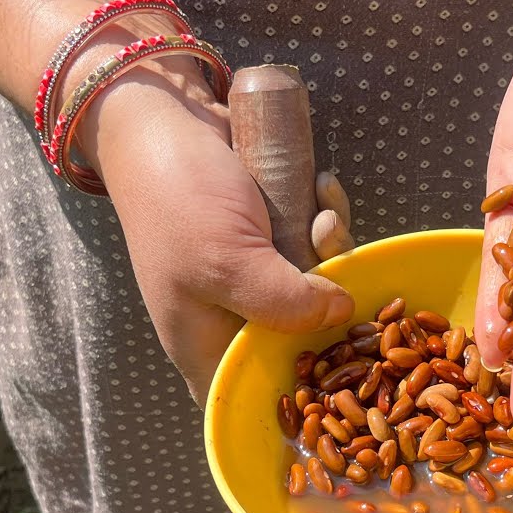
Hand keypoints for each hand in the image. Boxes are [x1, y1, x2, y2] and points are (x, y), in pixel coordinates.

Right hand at [81, 62, 354, 403]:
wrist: (163, 117)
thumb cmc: (180, 197)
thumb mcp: (230, 261)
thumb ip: (287, 304)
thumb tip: (342, 314)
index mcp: (207, 346)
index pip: (258, 395)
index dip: (304, 392)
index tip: (349, 364)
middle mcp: (233, 319)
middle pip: (304, 339)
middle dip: (331, 300)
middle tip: (328, 257)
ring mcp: (255, 278)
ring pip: (320, 288)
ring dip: (333, 247)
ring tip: (321, 213)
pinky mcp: (273, 239)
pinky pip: (317, 244)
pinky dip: (326, 216)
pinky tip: (323, 189)